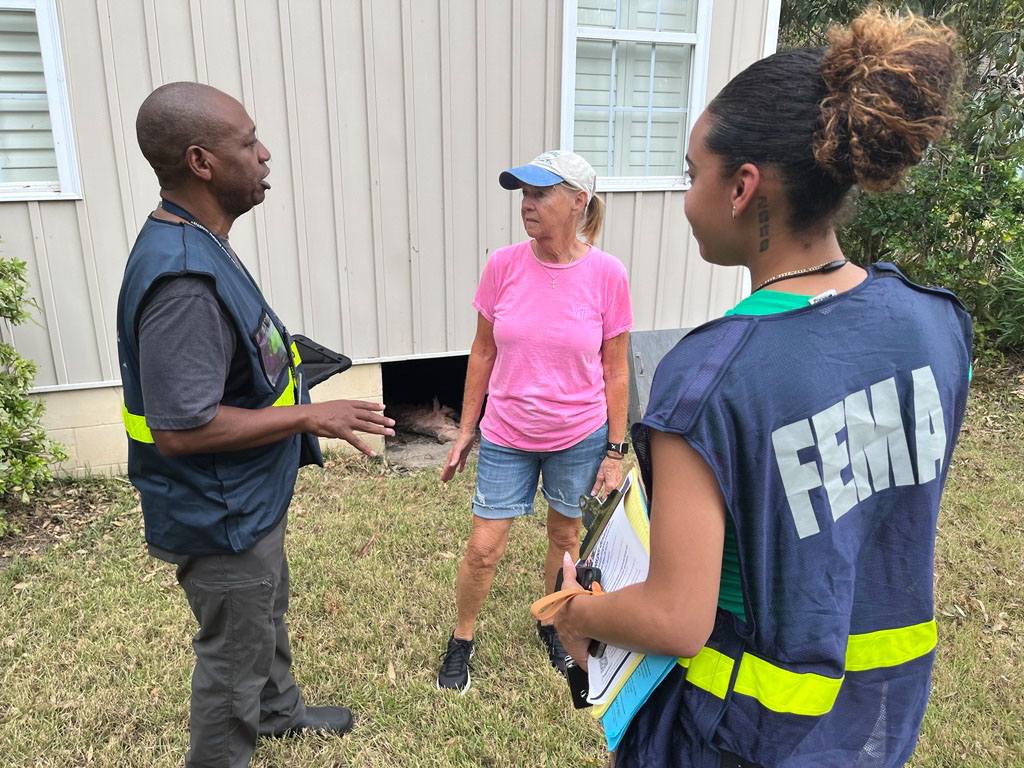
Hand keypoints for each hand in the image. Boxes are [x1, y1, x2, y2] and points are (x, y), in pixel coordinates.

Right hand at [307, 400, 394, 456]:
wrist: (308, 415)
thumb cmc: (317, 413)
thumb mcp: (332, 408)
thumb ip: (342, 413)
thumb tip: (347, 421)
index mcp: (347, 404)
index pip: (364, 405)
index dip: (374, 406)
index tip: (383, 407)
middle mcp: (350, 411)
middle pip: (369, 415)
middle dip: (382, 419)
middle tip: (392, 422)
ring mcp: (347, 421)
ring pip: (367, 426)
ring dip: (380, 430)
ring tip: (390, 432)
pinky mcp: (342, 431)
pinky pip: (356, 441)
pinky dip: (365, 448)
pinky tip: (372, 453)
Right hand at [440, 429, 476, 481]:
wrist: (468, 433)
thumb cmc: (463, 440)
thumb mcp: (459, 449)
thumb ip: (455, 457)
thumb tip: (451, 465)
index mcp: (451, 456)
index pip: (447, 467)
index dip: (445, 473)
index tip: (442, 480)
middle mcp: (454, 456)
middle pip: (449, 467)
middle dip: (447, 474)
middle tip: (444, 481)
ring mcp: (458, 455)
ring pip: (454, 466)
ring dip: (452, 472)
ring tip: (450, 478)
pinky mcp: (464, 454)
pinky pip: (461, 462)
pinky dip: (460, 467)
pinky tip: (460, 471)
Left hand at [552, 551, 593, 670]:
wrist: (581, 615)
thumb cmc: (574, 601)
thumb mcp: (569, 585)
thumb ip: (568, 571)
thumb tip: (565, 556)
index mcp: (562, 618)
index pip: (561, 623)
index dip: (565, 624)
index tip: (571, 626)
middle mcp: (565, 633)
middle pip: (570, 637)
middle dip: (575, 638)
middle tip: (585, 637)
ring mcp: (572, 644)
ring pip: (579, 649)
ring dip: (584, 650)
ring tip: (594, 651)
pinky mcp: (581, 654)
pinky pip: (586, 663)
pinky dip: (590, 665)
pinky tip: (595, 669)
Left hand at [590, 456, 622, 496]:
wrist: (614, 459)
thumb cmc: (607, 465)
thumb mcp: (600, 476)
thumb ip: (597, 486)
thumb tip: (593, 493)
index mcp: (610, 486)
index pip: (606, 496)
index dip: (601, 498)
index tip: (598, 498)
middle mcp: (616, 486)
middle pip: (610, 493)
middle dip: (605, 493)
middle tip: (600, 489)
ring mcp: (619, 483)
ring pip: (613, 490)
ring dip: (609, 488)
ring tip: (605, 481)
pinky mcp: (620, 480)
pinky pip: (616, 485)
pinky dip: (612, 484)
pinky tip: (609, 479)